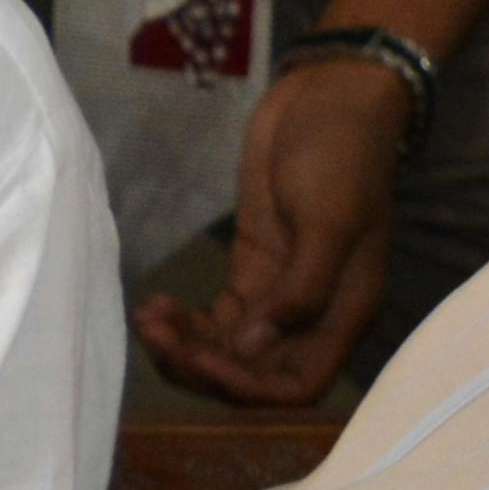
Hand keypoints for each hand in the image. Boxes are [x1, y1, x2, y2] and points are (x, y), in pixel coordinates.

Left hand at [136, 54, 405, 408]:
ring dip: (183, 346)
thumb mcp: (329, 220)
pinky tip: (154, 304)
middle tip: (156, 334)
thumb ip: (300, 289)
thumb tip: (253, 349)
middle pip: (252, 373)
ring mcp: (277, 293)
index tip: (202, 358)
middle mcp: (310, 316)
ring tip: (147, 318)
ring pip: (226, 349)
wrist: (329, 102)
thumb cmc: (341, 157)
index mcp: (342, 314)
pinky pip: (214, 318)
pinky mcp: (250, 270)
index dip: (248, 387)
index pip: (298, 387)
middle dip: (201, 366)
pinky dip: (184, 322)